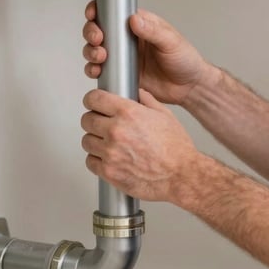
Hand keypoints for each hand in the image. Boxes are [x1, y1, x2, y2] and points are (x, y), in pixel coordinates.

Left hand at [81, 88, 197, 201]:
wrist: (181, 175)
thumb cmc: (177, 148)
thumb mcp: (165, 115)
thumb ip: (147, 100)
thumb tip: (137, 93)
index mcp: (128, 113)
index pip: (94, 99)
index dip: (93, 100)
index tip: (94, 103)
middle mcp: (116, 130)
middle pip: (87, 120)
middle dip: (94, 120)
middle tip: (102, 125)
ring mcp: (111, 152)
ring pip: (86, 141)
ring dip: (95, 141)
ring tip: (107, 143)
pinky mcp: (109, 171)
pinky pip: (90, 162)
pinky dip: (97, 160)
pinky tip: (108, 158)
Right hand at [82, 1, 215, 105]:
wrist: (189, 87)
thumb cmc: (186, 60)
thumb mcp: (171, 42)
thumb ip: (153, 31)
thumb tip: (134, 19)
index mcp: (140, 24)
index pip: (113, 11)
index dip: (98, 10)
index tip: (92, 14)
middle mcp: (127, 38)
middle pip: (99, 29)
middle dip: (91, 32)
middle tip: (98, 39)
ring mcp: (122, 56)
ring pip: (95, 49)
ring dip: (90, 51)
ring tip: (100, 57)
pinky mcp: (121, 73)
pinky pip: (101, 70)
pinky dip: (94, 69)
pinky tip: (98, 71)